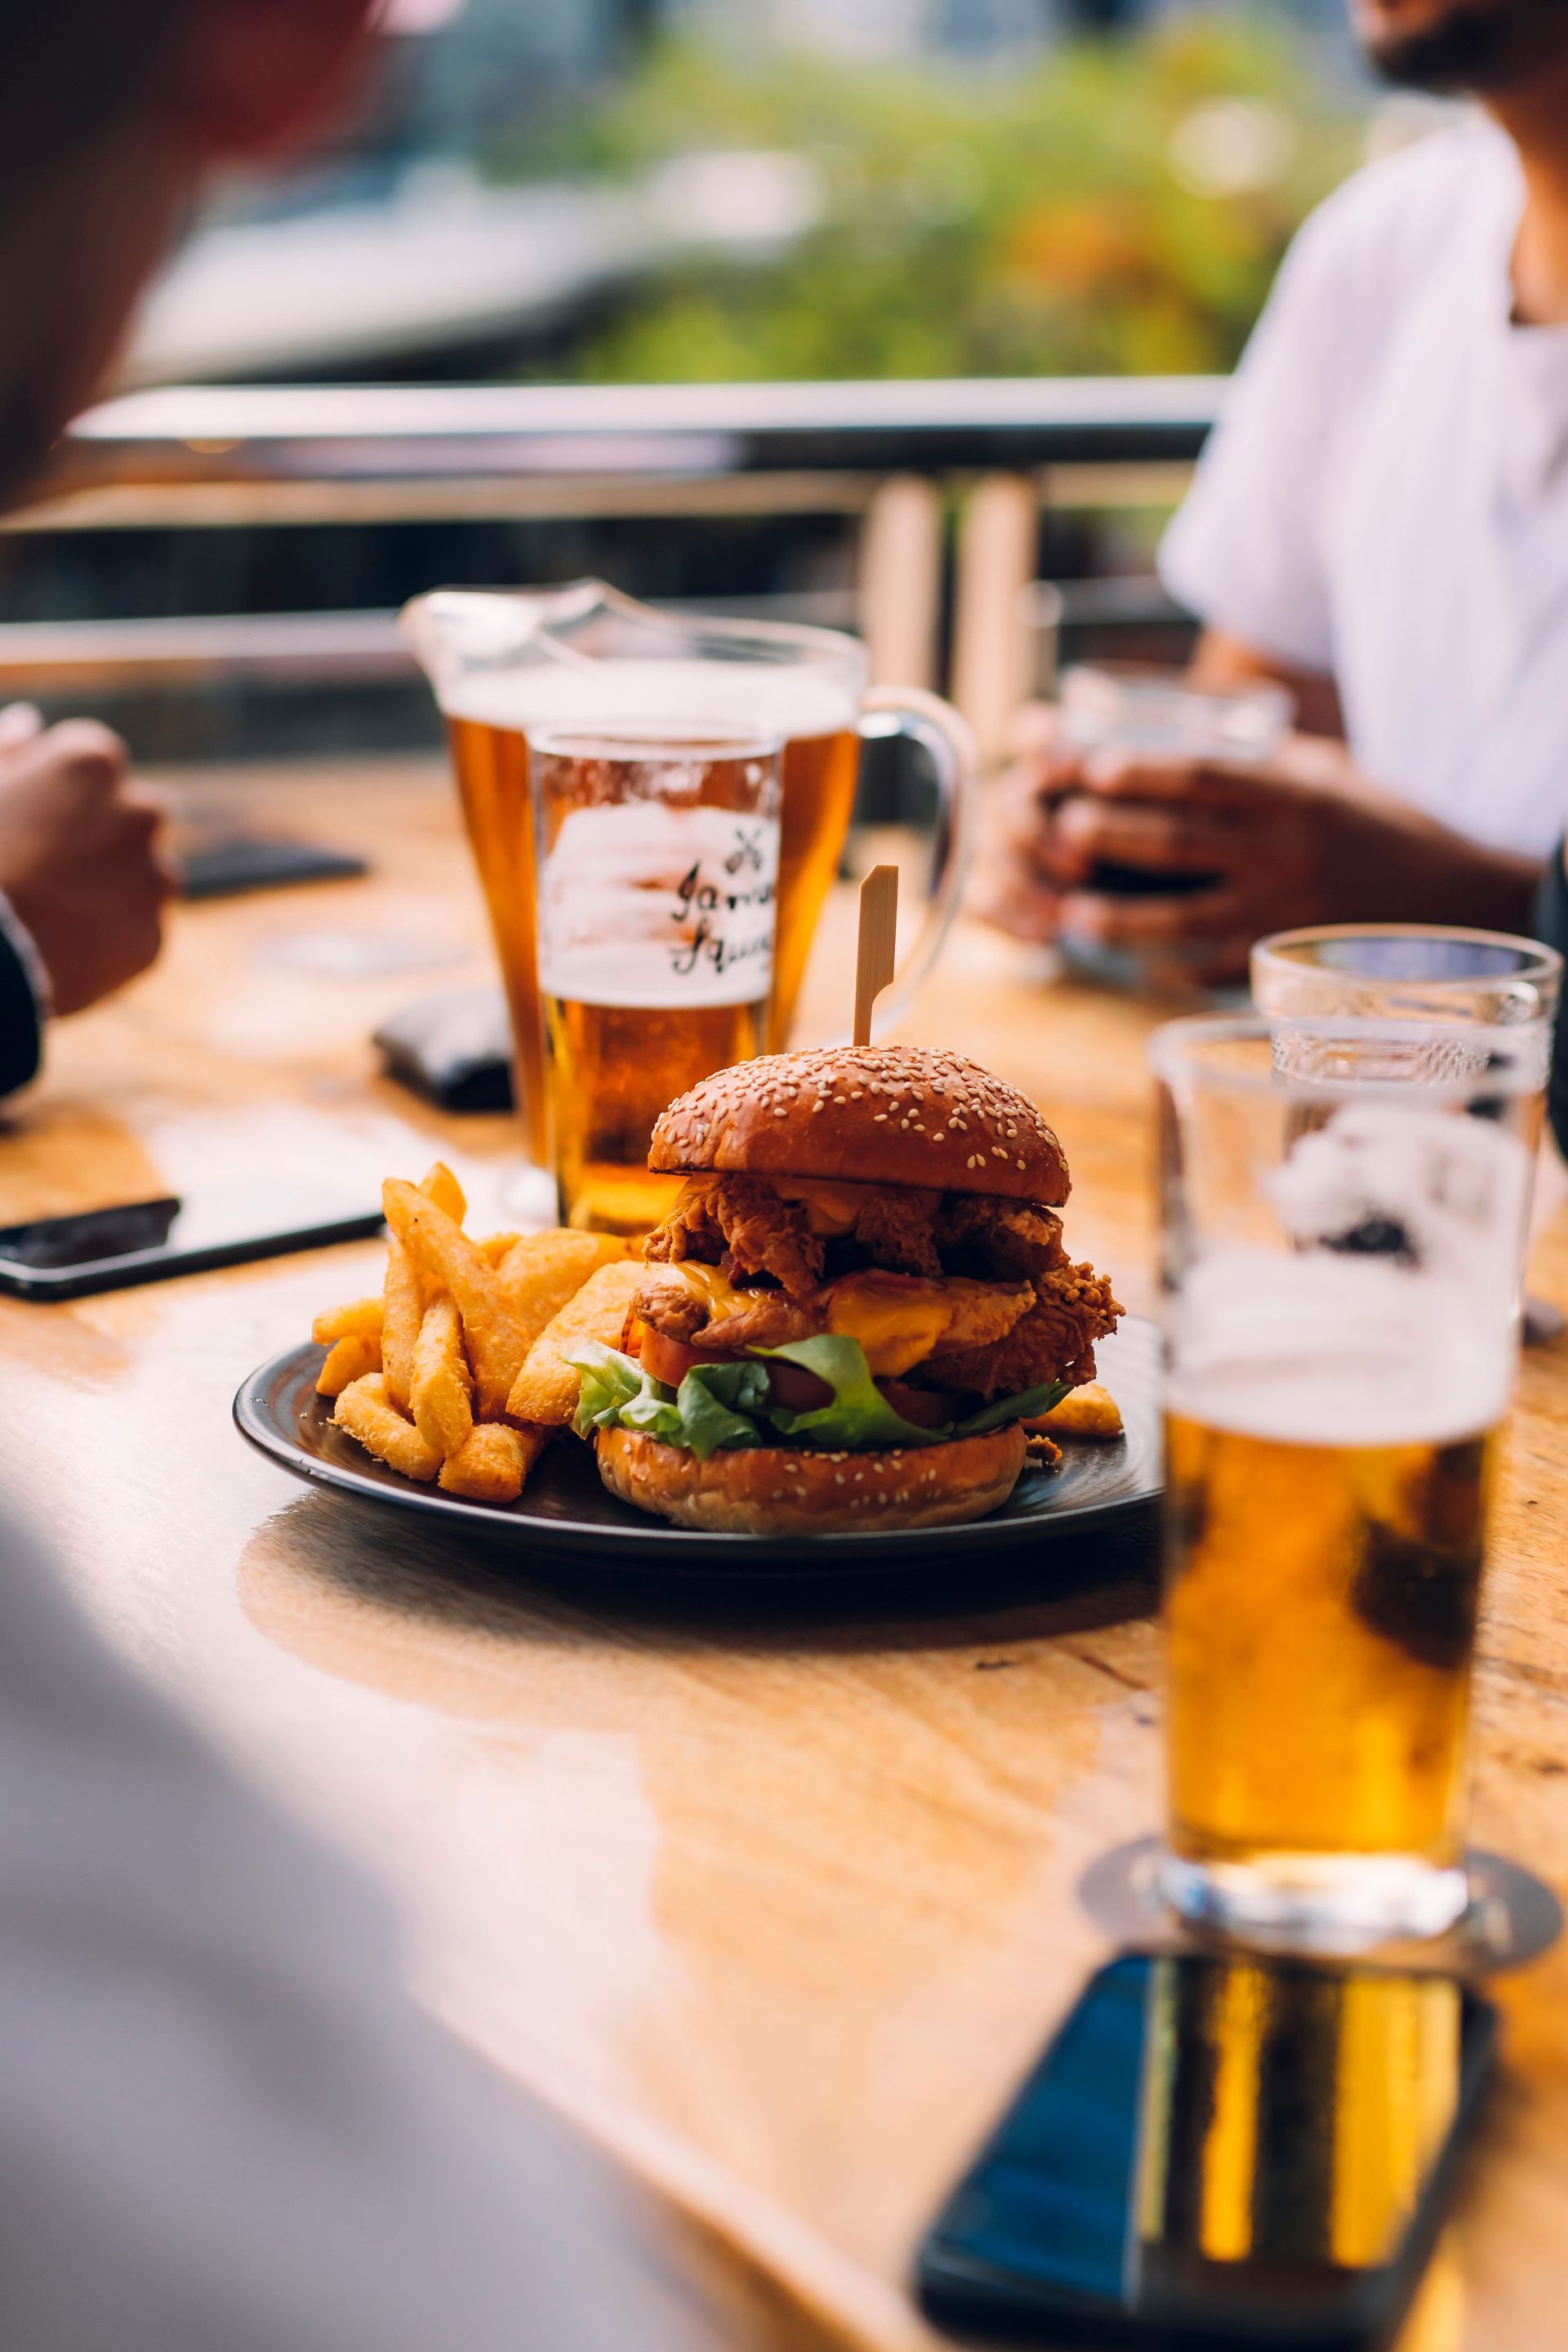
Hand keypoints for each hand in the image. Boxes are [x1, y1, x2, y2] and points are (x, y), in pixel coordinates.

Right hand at [0, 709, 174, 1015]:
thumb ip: (6, 750)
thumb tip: (31, 722)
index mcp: (93, 760)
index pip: (94, 766)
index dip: (56, 796)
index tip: (26, 821)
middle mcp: (140, 812)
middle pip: (133, 817)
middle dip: (101, 837)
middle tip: (46, 870)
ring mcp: (152, 879)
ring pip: (144, 877)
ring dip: (113, 889)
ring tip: (52, 912)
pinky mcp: (152, 939)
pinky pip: (135, 934)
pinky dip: (109, 940)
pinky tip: (64, 948)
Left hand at [977, 721, 1542, 986]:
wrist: (1452, 900)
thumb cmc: (1380, 827)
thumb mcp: (1327, 776)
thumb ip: (1260, 763)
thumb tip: (1177, 738)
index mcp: (1291, 795)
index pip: (1203, 776)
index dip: (1141, 772)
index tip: (1090, 768)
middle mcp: (1283, 850)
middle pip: (1179, 842)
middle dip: (1113, 837)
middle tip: (1061, 833)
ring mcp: (1282, 910)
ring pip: (1185, 917)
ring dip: (1121, 918)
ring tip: (1072, 916)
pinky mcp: (1287, 961)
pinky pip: (1216, 969)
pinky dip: (1173, 969)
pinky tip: (1134, 966)